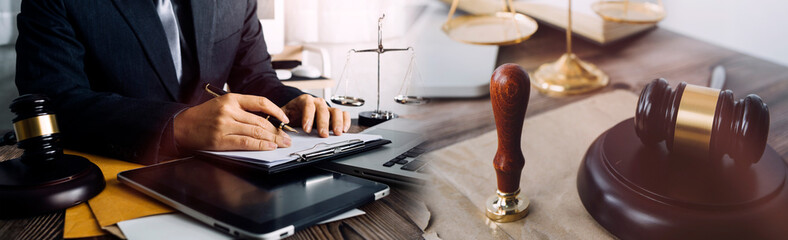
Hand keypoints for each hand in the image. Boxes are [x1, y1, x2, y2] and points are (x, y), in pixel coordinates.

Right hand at [174, 93, 291, 150]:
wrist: (181, 126)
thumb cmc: (204, 116)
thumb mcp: (223, 104)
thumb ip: (243, 109)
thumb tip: (267, 119)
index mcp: (231, 99)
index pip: (261, 102)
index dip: (277, 111)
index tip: (285, 119)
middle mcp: (229, 110)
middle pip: (261, 120)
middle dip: (278, 130)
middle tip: (287, 137)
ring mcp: (224, 125)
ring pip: (256, 131)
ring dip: (273, 139)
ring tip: (282, 143)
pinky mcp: (220, 140)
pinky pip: (246, 142)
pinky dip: (260, 145)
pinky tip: (269, 147)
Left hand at [282, 94, 349, 136]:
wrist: (296, 111)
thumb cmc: (291, 114)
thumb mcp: (282, 115)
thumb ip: (280, 121)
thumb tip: (280, 128)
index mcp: (304, 100)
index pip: (308, 105)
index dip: (308, 117)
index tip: (307, 128)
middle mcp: (317, 102)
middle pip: (323, 110)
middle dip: (323, 123)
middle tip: (323, 134)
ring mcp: (327, 108)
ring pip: (336, 111)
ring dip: (337, 122)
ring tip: (337, 133)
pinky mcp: (334, 114)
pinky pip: (344, 114)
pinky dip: (346, 121)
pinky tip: (344, 129)